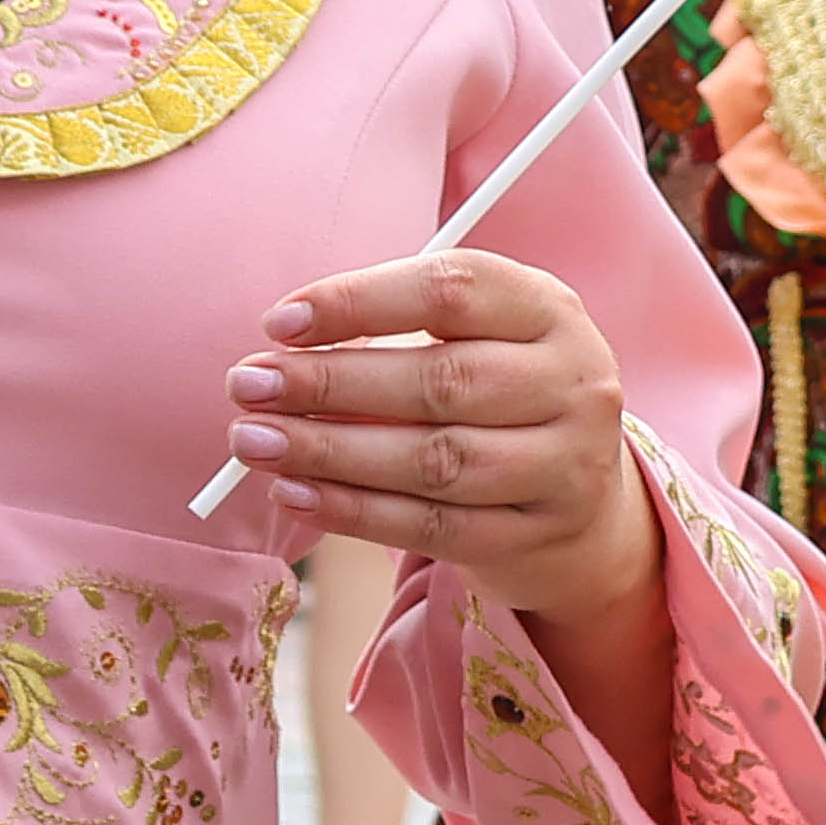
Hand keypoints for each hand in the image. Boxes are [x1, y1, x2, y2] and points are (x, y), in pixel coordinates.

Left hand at [221, 250, 655, 646]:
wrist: (579, 495)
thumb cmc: (495, 390)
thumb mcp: (472, 336)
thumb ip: (391, 330)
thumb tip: (278, 354)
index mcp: (547, 309)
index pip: (450, 290)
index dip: (358, 301)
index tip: (279, 323)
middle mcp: (571, 383)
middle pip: (440, 381)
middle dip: (329, 384)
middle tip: (247, 385)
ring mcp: (564, 465)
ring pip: (435, 460)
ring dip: (330, 453)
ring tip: (254, 442)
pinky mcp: (537, 533)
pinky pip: (433, 526)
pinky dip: (353, 511)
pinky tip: (293, 493)